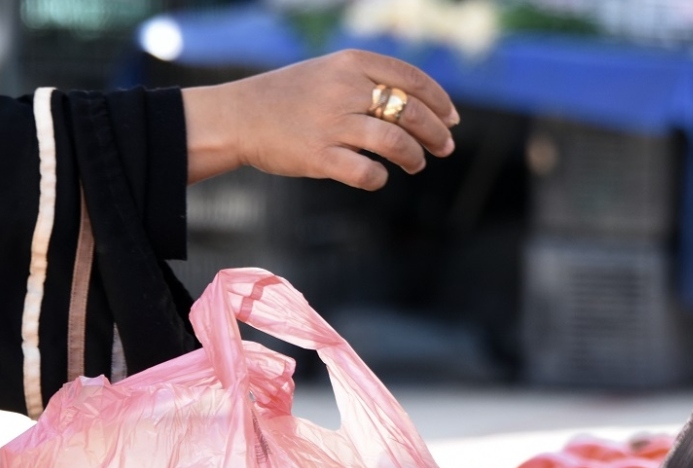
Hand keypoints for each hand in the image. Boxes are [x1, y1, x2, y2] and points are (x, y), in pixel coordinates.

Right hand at [181, 49, 459, 188]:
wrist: (239, 117)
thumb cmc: (290, 98)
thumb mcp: (330, 73)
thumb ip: (370, 81)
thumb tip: (423, 106)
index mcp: (350, 63)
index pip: (411, 78)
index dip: (440, 101)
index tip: (453, 119)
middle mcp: (344, 89)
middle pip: (411, 111)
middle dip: (437, 134)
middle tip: (444, 148)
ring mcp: (332, 123)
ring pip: (396, 142)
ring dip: (415, 157)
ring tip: (416, 164)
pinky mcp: (319, 156)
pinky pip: (367, 173)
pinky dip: (380, 179)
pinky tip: (378, 177)